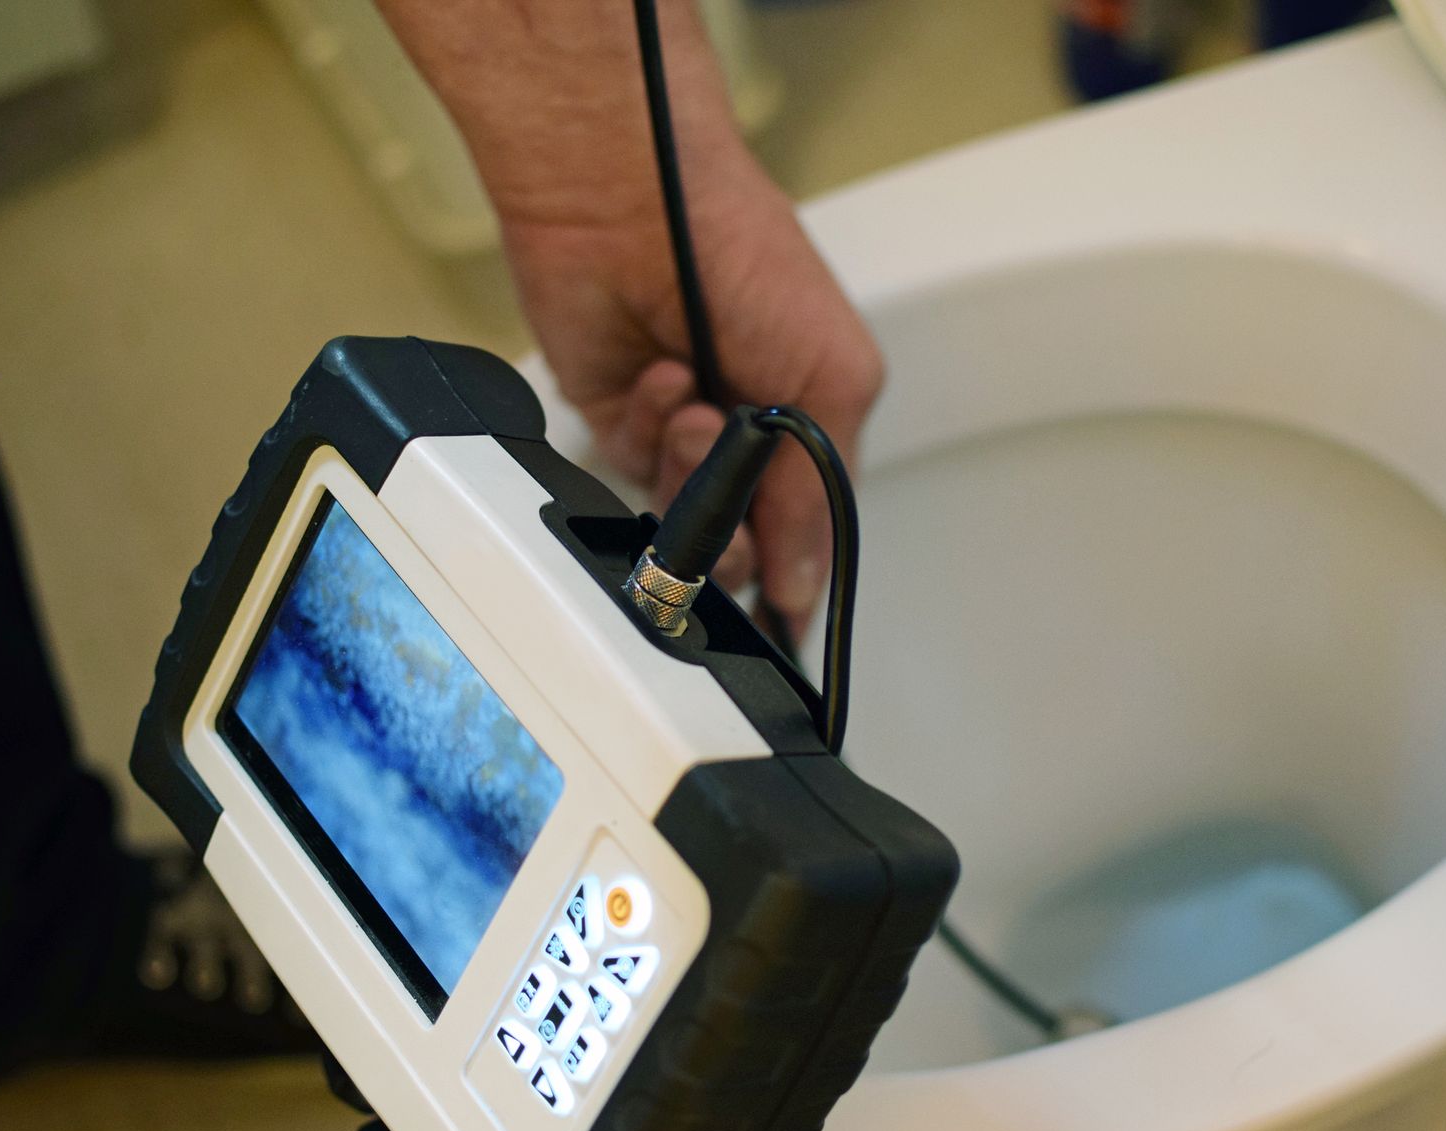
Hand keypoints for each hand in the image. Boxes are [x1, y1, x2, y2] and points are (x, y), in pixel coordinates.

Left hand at [375, 0, 878, 633]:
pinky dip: (645, 426)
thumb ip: (819, 491)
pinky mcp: (616, 416)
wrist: (629, 199)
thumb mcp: (829, 377)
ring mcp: (679, 428)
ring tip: (697, 409)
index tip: (777, 615)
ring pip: (678, 514)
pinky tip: (660, 375)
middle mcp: (746, 433)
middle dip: (732, 530)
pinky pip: (626, 467)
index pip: (804, 532)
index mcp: (808, 422)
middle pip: (738, 540)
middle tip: (728, 501)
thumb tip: (803, 581)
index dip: (788, 576)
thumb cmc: (743, 254)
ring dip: (688, 467)